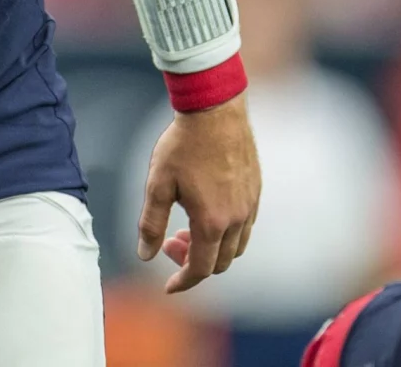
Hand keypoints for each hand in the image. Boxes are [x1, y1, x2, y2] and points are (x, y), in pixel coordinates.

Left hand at [136, 92, 260, 293]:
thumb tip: (145, 255)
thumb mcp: (157, 184)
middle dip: (194, 263)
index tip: (169, 287)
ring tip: (186, 230)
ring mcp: (250, 206)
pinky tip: (207, 213)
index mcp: (212, 222)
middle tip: (169, 243)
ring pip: (236, 247)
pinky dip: (226, 233)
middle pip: (221, 262)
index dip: (184, 281)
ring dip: (212, 249)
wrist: (216, 112)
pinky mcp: (256, 192)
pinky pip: (246, 227)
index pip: (201, 268)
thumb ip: (151, 223)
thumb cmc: (183, 146)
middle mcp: (237, 219)